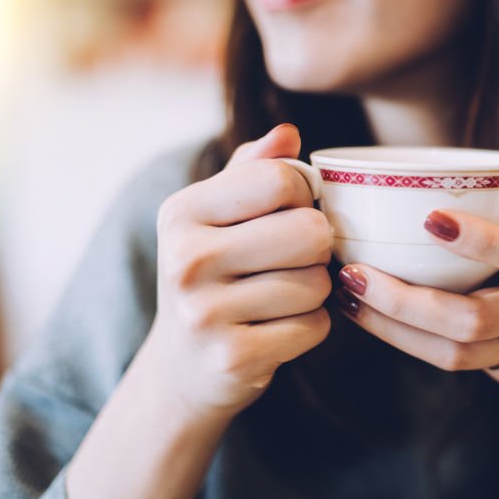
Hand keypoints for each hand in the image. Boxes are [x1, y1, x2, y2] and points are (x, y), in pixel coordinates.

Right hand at [146, 124, 333, 422]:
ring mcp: (204, 313)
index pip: (279, 178)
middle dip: (316, 246)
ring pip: (317, 282)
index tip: (290, 212)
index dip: (304, 194)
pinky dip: (311, 327)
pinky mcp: (232, 358)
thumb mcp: (219, 215)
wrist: (183, 366)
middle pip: (309, 231)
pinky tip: (279, 328)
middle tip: (294, 259)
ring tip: (281, 295)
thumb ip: (254, 168)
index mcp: (181, 212)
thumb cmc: (215, 276)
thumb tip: (288, 132)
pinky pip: (315, 326)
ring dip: (315, 289)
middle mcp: (184, 260)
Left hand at [333, 131, 498, 390]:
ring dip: (394, 327)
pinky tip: (379, 314)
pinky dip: (413, 340)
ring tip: (350, 296)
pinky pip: (458, 360)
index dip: (479, 239)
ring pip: (454, 351)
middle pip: (472, 317)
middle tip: (352, 272)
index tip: (430, 216)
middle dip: (404, 300)